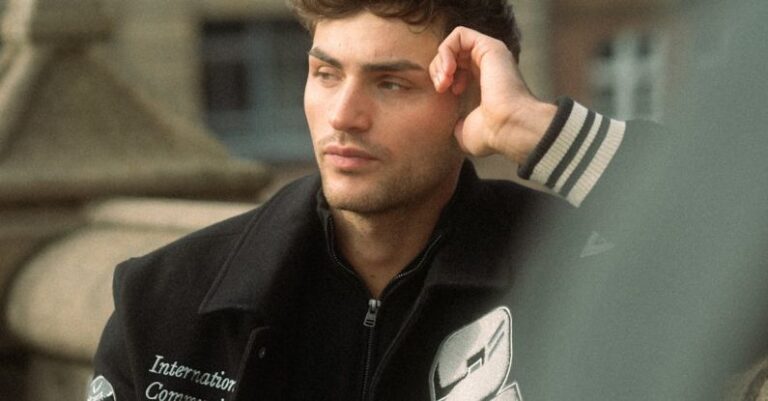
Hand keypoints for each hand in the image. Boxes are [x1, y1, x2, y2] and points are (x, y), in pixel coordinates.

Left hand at [429, 27, 555, 163]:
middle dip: (438, 69)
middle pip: (453, 54)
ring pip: (454, 43)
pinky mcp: (489, 46)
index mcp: (484, 83)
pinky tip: (449, 70)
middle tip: (441, 88)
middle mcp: (489, 66)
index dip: (443, 78)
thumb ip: (459, 123)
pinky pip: (459, 34)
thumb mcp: (466, 131)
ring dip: (441, 60)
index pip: (456, 68)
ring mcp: (490, 55)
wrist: (508, 127)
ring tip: (443, 80)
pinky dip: (446, 50)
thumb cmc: (491, 134)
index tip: (446, 94)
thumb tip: (455, 126)